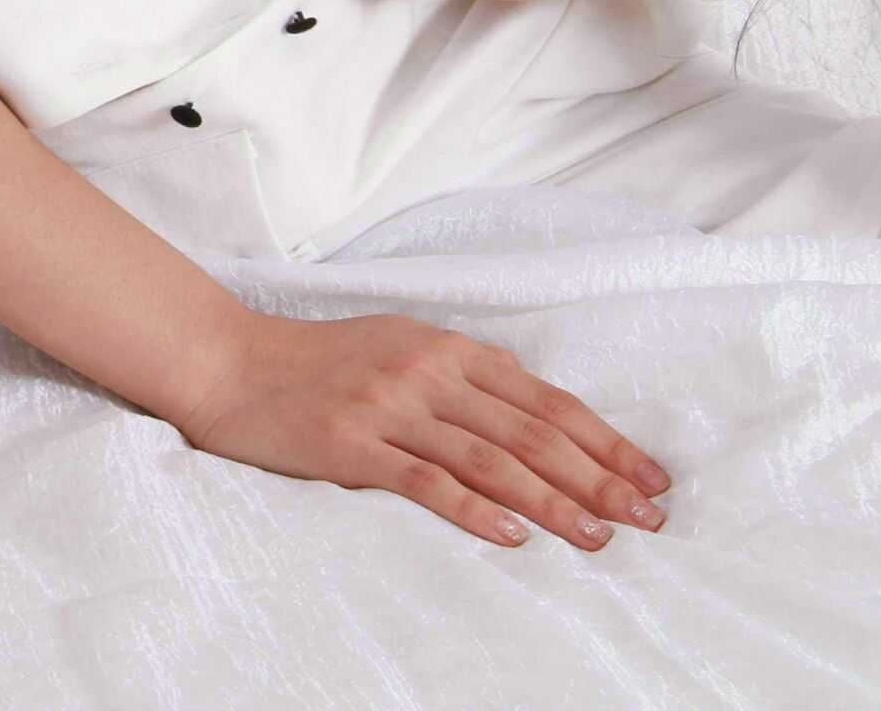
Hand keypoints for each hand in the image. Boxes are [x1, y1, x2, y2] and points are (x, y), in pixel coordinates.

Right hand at [174, 312, 672, 550]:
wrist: (231, 363)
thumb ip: (460, 376)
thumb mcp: (399, 345)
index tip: (650, 477)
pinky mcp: (352, 444)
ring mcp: (390, 406)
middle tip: (649, 517)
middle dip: (599, 477)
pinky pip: (425, 481)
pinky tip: (512, 536)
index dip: (605, 440)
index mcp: (446, 346)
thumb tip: (532, 418)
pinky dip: (475, 510)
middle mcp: (427, 371)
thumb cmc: (317, 360)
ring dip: (553, 500)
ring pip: (492, 458)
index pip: (545, 399)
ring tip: (599, 536)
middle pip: (531, 431)